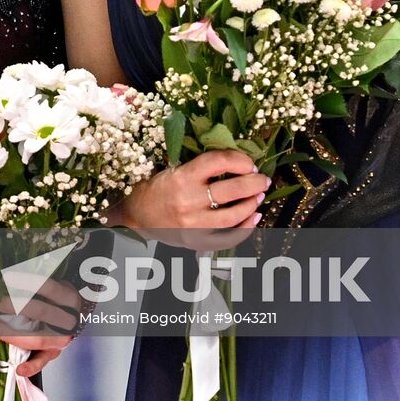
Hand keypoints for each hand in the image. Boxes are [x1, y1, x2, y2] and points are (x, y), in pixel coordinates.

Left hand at [0, 277, 85, 375]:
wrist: (75, 318)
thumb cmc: (58, 300)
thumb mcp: (52, 287)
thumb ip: (34, 285)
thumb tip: (6, 281)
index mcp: (68, 298)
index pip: (47, 287)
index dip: (27, 281)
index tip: (6, 277)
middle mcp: (67, 320)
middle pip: (39, 311)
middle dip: (12, 305)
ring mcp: (62, 339)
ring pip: (37, 339)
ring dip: (11, 333)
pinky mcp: (54, 353)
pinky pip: (42, 361)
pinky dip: (30, 366)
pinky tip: (19, 369)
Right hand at [119, 150, 267, 251]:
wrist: (137, 215)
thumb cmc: (157, 187)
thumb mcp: (173, 168)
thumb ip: (201, 166)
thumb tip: (238, 161)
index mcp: (181, 177)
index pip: (218, 161)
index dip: (239, 159)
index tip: (249, 162)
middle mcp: (187, 200)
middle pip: (231, 189)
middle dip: (253, 182)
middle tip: (262, 178)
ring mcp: (193, 224)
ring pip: (233, 215)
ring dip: (252, 204)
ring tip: (259, 195)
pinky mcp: (196, 241)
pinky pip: (228, 237)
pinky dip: (246, 228)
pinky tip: (255, 217)